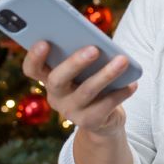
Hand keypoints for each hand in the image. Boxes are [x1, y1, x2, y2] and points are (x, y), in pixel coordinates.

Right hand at [21, 42, 136, 139]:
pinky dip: (121, 92)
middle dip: (75, 63)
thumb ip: (82, 54)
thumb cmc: (91, 82)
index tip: (44, 41)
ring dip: (106, 74)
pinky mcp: (89, 122)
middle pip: (57, 80)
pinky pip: (106, 106)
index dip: (34, 57)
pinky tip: (132, 83)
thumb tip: (98, 41)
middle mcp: (55, 96)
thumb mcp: (83, 69)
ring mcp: (70, 111)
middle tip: (94, 49)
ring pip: (86, 91)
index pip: (32, 69)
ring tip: (122, 60)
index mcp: (48, 78)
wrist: (103, 119)